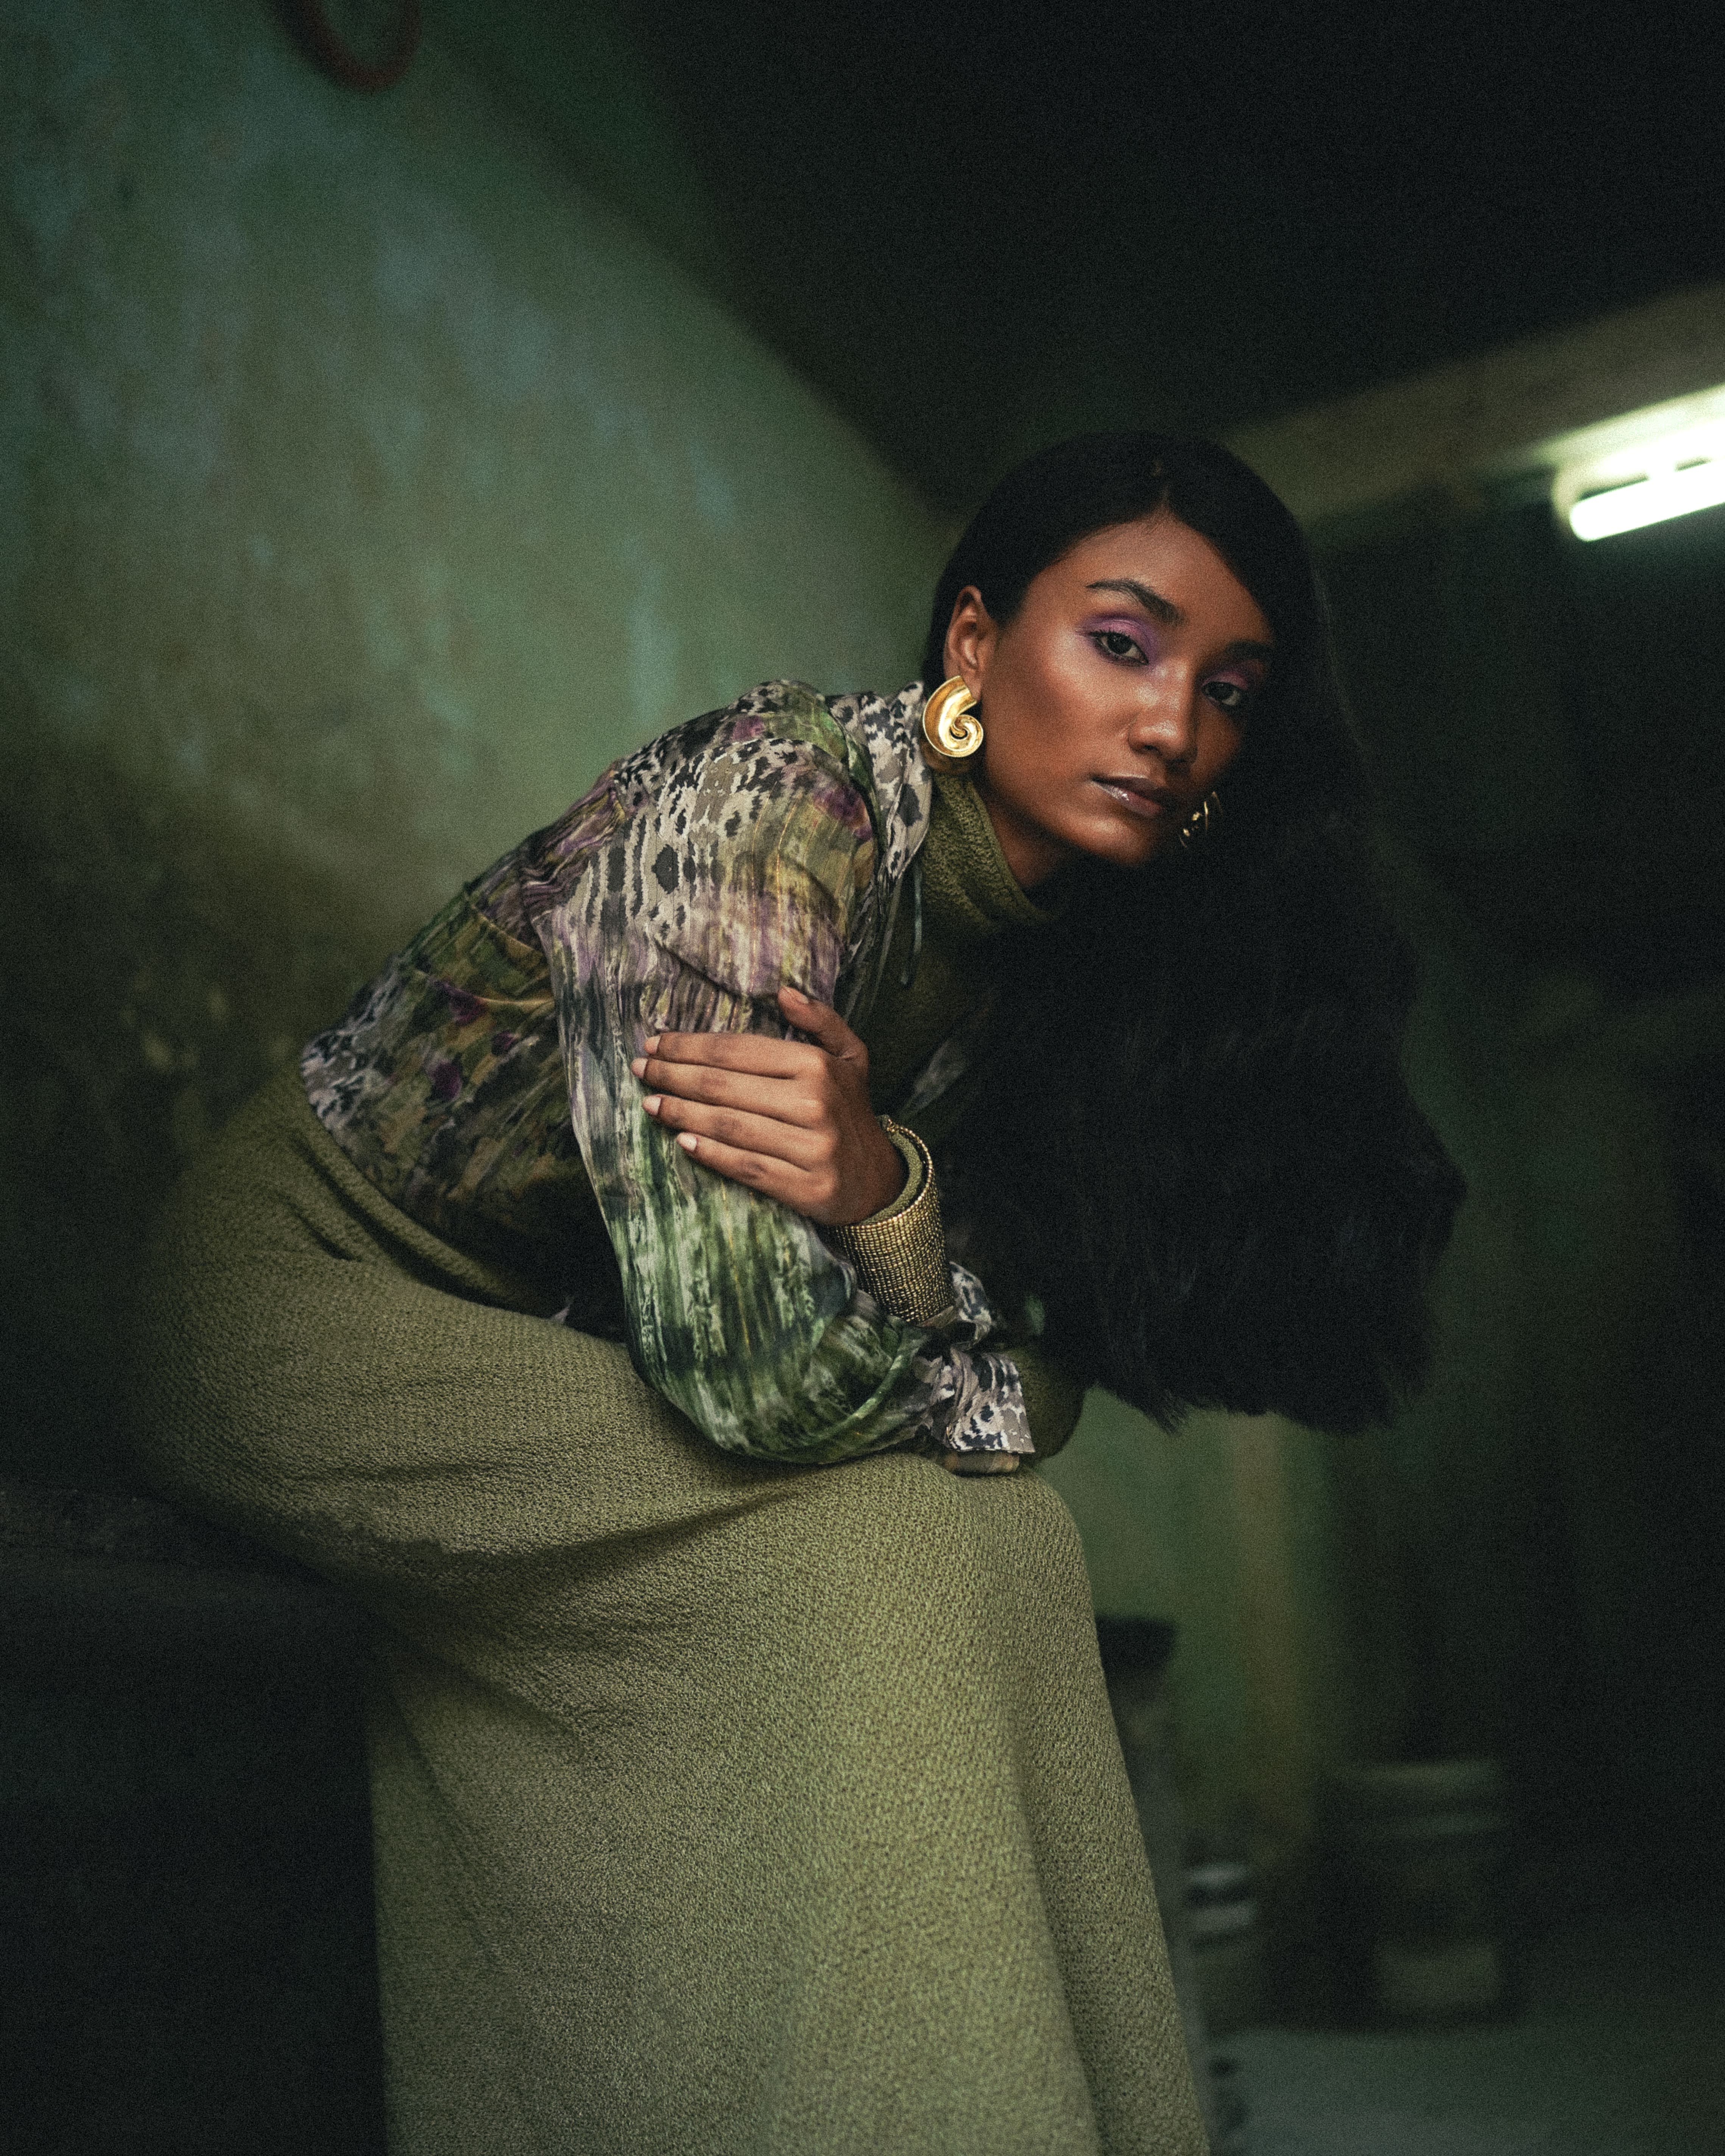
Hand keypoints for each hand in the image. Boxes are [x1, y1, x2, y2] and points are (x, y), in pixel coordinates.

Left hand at [631, 987, 905, 1225]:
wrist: (879, 1181)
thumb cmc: (851, 1111)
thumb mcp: (851, 1056)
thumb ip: (821, 1020)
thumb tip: (783, 992)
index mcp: (817, 1066)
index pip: (736, 1051)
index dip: (689, 1046)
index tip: (655, 1043)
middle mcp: (813, 1104)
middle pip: (723, 1087)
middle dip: (673, 1075)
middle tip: (640, 1070)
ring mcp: (810, 1148)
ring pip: (728, 1126)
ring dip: (681, 1113)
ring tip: (651, 1103)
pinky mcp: (804, 1187)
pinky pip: (745, 1167)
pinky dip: (710, 1154)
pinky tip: (682, 1143)